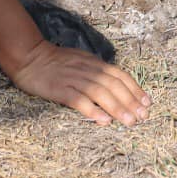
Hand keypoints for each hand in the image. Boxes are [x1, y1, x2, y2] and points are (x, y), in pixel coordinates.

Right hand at [6, 39, 151, 126]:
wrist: (29, 56)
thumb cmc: (56, 62)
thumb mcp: (80, 61)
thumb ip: (96, 72)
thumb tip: (115, 88)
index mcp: (93, 62)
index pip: (119, 74)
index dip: (134, 89)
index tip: (147, 103)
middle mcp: (86, 69)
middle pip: (113, 84)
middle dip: (130, 101)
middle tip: (142, 117)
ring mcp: (73, 78)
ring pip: (99, 92)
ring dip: (117, 107)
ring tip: (129, 121)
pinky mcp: (59, 89)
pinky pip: (78, 99)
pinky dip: (92, 110)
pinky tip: (102, 121)